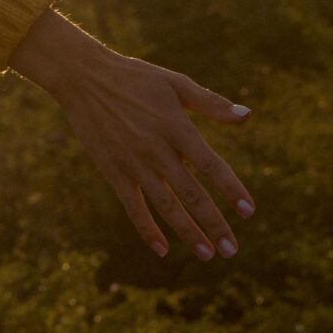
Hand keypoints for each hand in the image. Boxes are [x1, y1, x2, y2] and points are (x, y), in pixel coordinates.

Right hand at [9, 7, 255, 262]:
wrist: (83, 78)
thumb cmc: (135, 78)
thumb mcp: (174, 83)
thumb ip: (210, 103)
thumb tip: (248, 116)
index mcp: (175, 126)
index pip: (210, 164)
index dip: (231, 189)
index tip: (249, 211)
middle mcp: (156, 148)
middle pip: (191, 194)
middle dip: (214, 224)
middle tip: (232, 250)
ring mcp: (133, 163)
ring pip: (165, 206)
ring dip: (188, 232)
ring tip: (208, 254)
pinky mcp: (113, 172)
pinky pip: (133, 207)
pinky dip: (147, 229)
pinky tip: (162, 249)